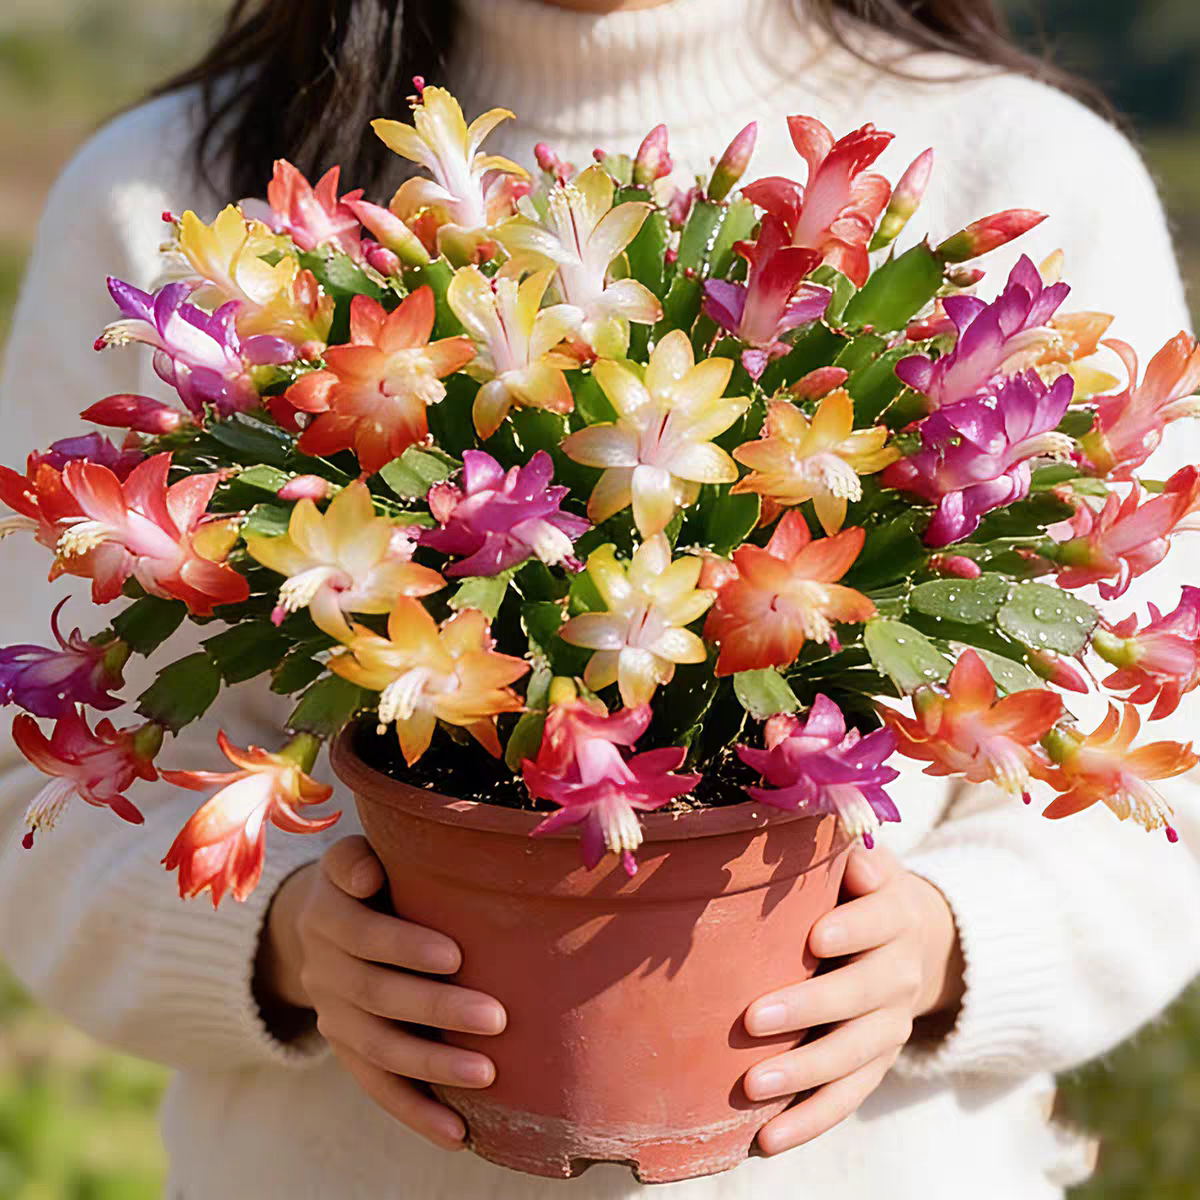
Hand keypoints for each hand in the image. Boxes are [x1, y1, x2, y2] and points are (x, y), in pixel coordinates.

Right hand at [256, 835, 506, 1150]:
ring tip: (487, 1073)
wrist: (321, 922)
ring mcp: (333, 1016)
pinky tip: (459, 1135)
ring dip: (434, 1064)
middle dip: (437, 1008)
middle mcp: (324, 968)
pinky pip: (379, 1088)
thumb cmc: (369, 875)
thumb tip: (369, 872)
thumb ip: (360, 858)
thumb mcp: (355, 854)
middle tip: (496, 1018)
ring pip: (379, 1049)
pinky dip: (417, 1113)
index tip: (456, 955)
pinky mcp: (348, 1051)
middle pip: (377, 995)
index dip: (405, 947)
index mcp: (327, 913)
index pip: (363, 934)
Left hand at [743, 845, 963, 1155]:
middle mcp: (898, 970)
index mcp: (893, 912)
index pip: (879, 918)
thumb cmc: (854, 884)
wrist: (909, 933)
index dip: (852, 928)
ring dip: (804, 1075)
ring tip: (751, 1087)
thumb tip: (839, 851)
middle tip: (753, 1018)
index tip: (816, 936)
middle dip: (809, 1007)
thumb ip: (843, 851)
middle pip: (861, 994)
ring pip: (854, 1055)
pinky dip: (810, 1120)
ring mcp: (890, 1023)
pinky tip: (766, 1139)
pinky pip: (848, 1097)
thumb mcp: (857, 857)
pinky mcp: (876, 1062)